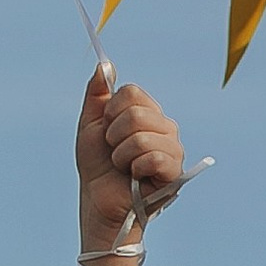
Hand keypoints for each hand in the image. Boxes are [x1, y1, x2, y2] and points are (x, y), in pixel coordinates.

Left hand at [77, 66, 184, 246]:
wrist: (98, 201)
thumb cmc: (96, 166)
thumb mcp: (90, 125)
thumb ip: (96, 94)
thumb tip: (104, 64)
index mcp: (147, 112)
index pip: (131, 92)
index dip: (110, 112)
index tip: (106, 130)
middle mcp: (165, 127)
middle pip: (137, 112)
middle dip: (113, 136)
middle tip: (114, 152)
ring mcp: (173, 149)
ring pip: (142, 136)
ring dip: (121, 155)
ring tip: (124, 167)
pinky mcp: (176, 172)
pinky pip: (154, 157)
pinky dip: (135, 168)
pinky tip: (136, 177)